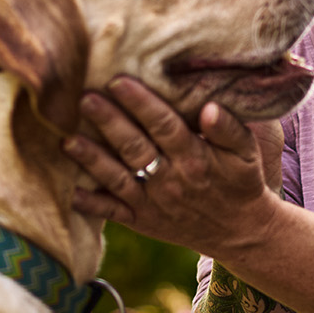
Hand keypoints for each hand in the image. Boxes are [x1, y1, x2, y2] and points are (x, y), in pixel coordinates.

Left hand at [64, 77, 283, 257]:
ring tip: (67, 140)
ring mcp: (152, 202)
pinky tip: (70, 191)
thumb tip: (209, 107)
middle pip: (134, 147)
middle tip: (84, 98)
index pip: (164, 125)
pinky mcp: (141, 220)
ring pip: (116, 178)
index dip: (141, 103)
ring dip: (91, 159)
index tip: (118, 81)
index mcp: (194, 158)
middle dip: (109, 122)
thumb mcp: (246, 153)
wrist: (239, 231)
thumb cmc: (240, 181)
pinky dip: (90, 204)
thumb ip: (229, 128)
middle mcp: (170, 180)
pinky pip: (112, 212)